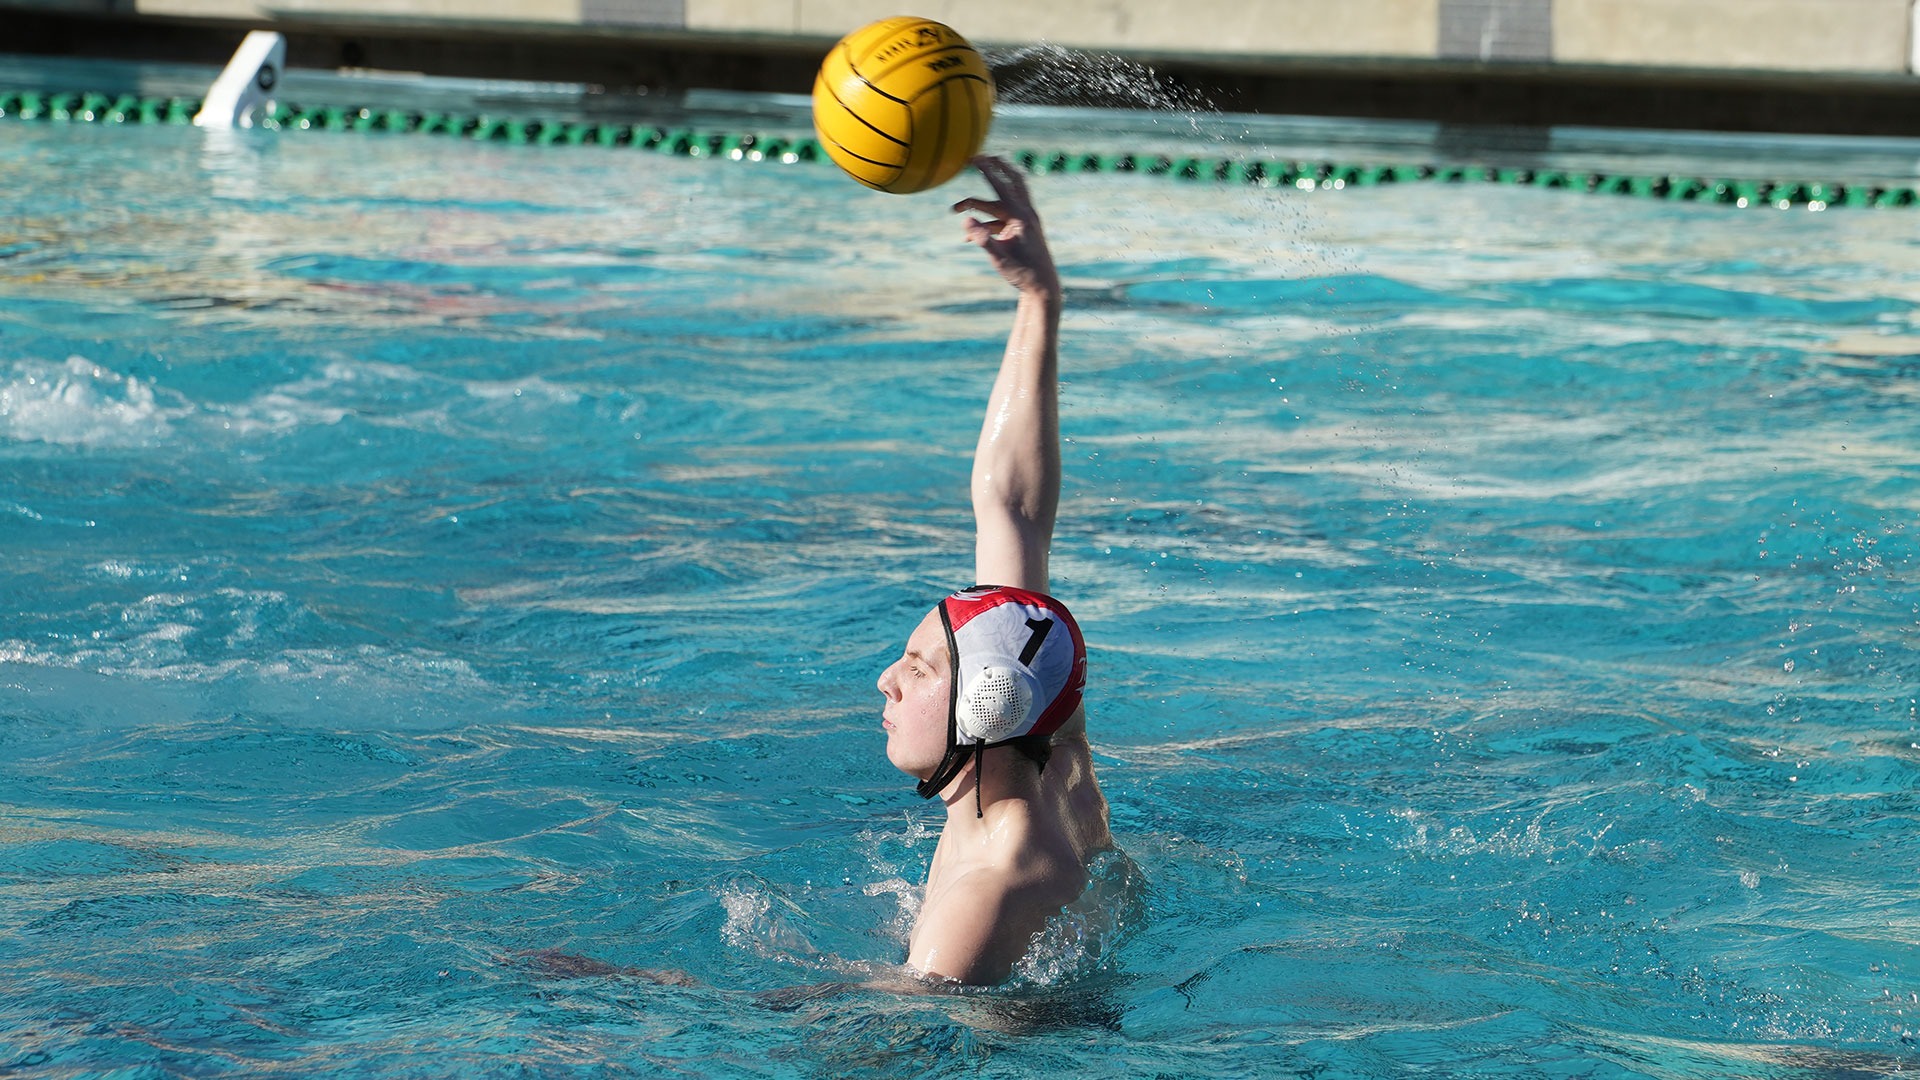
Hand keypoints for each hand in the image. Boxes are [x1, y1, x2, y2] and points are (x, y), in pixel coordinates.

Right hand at [953, 156, 1060, 299]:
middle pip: (1012, 180)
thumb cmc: (1022, 274)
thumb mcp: (1000, 259)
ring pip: (1004, 200)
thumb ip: (983, 239)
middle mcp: (1026, 214)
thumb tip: (966, 220)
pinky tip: (967, 241)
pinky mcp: (1024, 230)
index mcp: (1021, 217)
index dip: (987, 170)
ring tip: (957, 208)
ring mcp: (1026, 221)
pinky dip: (986, 225)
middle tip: (979, 156)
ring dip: (981, 203)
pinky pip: (1001, 221)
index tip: (973, 157)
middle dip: (996, 167)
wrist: (1043, 288)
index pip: (1002, 186)